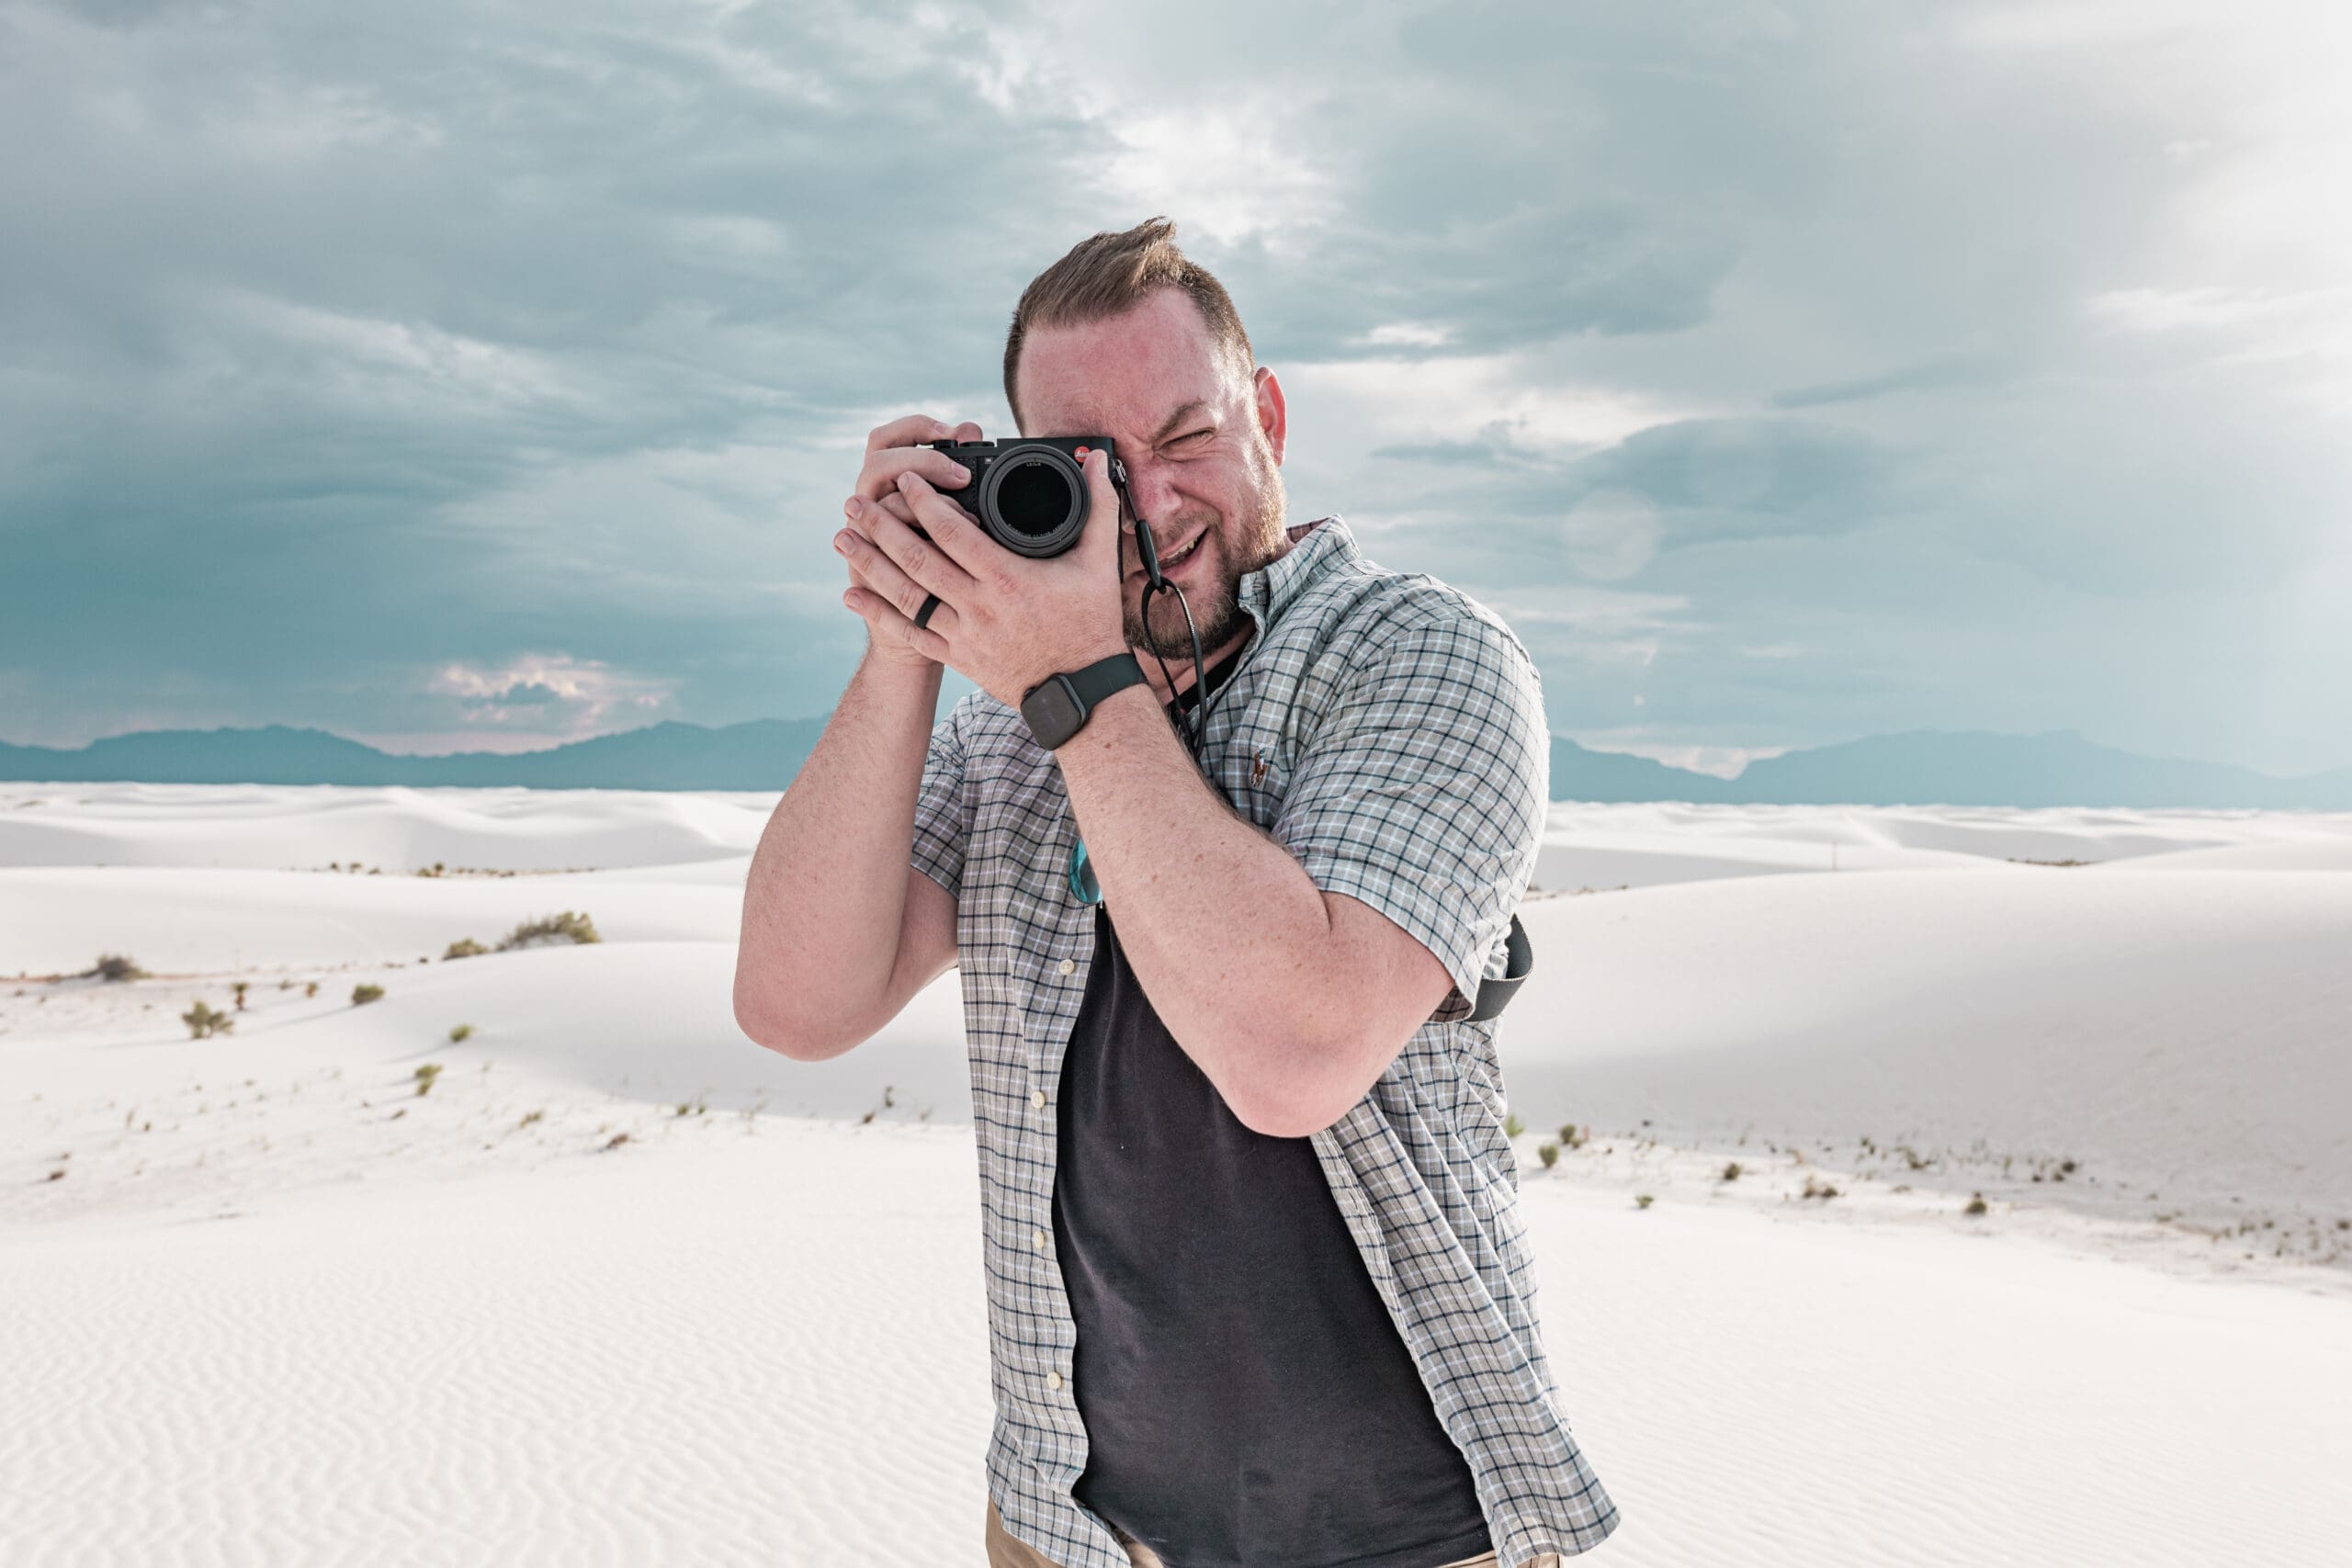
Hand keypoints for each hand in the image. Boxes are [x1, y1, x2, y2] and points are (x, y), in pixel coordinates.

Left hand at [842, 446, 1130, 709]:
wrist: (1081, 690)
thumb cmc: (1091, 623)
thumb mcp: (1099, 563)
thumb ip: (1098, 508)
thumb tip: (1098, 461)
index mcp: (1008, 578)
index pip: (954, 532)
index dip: (925, 502)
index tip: (906, 478)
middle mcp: (979, 606)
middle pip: (918, 560)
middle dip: (882, 528)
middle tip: (854, 502)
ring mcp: (964, 634)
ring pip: (906, 595)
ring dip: (870, 564)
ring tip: (843, 537)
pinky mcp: (957, 657)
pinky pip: (910, 633)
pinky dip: (878, 614)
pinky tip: (852, 595)